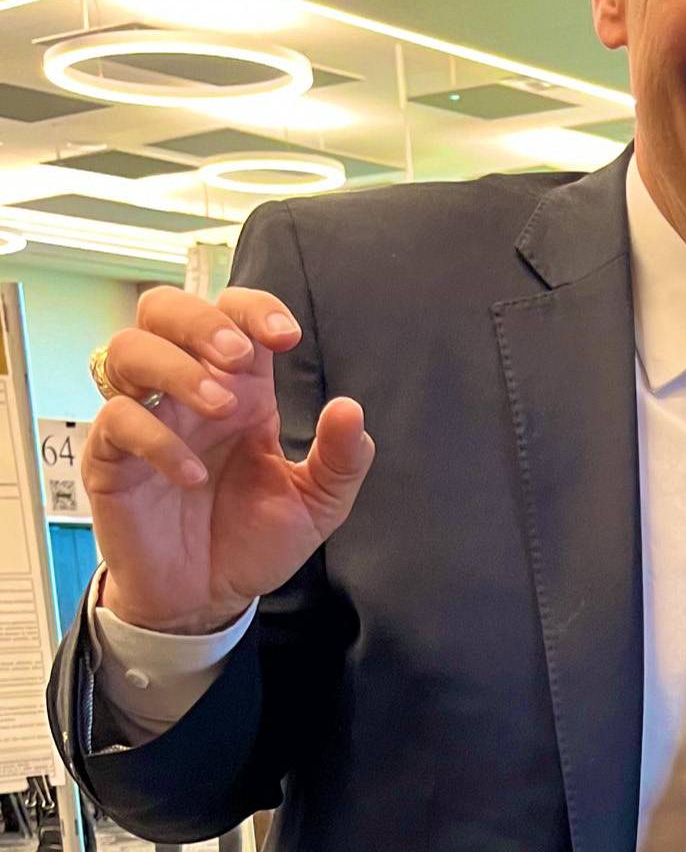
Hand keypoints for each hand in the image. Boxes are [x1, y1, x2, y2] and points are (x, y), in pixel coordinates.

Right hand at [82, 286, 374, 634]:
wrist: (208, 600)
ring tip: (221, 408)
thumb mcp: (317, 502)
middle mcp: (188, 393)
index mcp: (242, 390)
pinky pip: (115, 421)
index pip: (233, 313)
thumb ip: (342, 458)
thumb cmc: (254, 540)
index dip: (255, 308)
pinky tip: (192, 474)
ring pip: (127, 349)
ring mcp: (147, 421)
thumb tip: (350, 409)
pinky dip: (156, 439)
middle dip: (202, 320)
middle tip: (239, 358)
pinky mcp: (112, 461)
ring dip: (176, 367)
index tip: (286, 337)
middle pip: (164, 309)